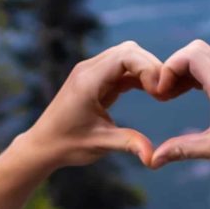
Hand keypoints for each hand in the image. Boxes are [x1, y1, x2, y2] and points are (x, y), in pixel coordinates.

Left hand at [24, 40, 168, 170]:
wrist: (44, 145)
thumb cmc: (67, 145)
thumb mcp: (100, 144)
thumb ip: (128, 144)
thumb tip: (153, 158)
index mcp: (88, 80)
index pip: (126, 55)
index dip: (148, 68)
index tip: (160, 93)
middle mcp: (89, 69)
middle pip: (129, 50)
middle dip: (151, 67)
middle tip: (165, 93)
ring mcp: (92, 72)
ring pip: (127, 55)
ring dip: (146, 70)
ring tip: (160, 93)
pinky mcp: (96, 79)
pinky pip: (122, 68)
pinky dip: (138, 76)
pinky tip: (151, 92)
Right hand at [149, 41, 209, 187]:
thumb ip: (180, 149)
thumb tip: (152, 160)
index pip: (191, 55)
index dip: (169, 68)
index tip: (161, 94)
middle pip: (197, 49)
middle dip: (175, 65)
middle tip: (165, 92)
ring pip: (206, 57)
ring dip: (186, 70)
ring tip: (172, 94)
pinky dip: (197, 74)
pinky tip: (188, 94)